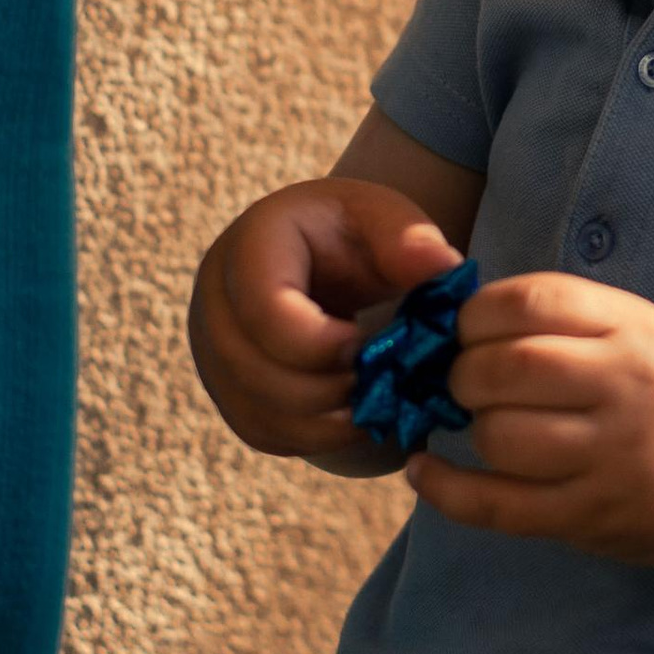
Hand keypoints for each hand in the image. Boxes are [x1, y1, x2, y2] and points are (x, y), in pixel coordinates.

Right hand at [189, 177, 465, 475]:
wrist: (318, 260)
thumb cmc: (353, 236)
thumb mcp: (383, 218)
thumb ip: (408, 238)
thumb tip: (441, 266)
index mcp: (252, 245)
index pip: (266, 312)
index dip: (322, 344)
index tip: (368, 344)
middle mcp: (216, 301)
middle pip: (256, 371)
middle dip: (329, 387)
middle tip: (380, 381)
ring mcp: (213, 351)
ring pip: (259, 411)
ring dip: (326, 419)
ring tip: (374, 399)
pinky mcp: (229, 392)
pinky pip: (265, 432)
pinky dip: (315, 436)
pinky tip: (354, 414)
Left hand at [407, 272, 653, 561]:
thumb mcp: (638, 329)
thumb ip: (563, 316)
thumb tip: (456, 316)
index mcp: (632, 329)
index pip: (531, 301)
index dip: (477, 313)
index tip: (468, 330)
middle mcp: (623, 388)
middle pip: (507, 368)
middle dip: (463, 372)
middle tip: (467, 381)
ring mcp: (608, 458)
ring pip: (499, 436)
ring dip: (472, 428)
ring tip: (487, 423)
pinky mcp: (588, 516)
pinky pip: (495, 506)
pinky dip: (445, 490)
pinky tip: (424, 472)